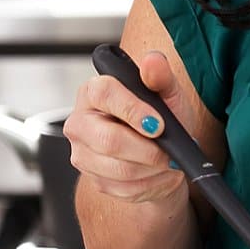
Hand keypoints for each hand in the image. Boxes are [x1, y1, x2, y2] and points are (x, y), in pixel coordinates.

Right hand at [63, 50, 189, 205]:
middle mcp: (80, 122)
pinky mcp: (93, 179)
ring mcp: (83, 153)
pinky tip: (159, 173)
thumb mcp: (167, 94)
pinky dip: (150, 183)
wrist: (163, 155)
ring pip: (118, 168)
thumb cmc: (162, 119)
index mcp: (93, 92)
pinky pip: (123, 187)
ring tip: (168, 161)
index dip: (133, 110)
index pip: (104, 94)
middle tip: (169, 151)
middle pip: (107, 140)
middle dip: (147, 149)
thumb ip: (161, 77)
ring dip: (152, 168)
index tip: (159, 125)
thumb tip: (153, 61)